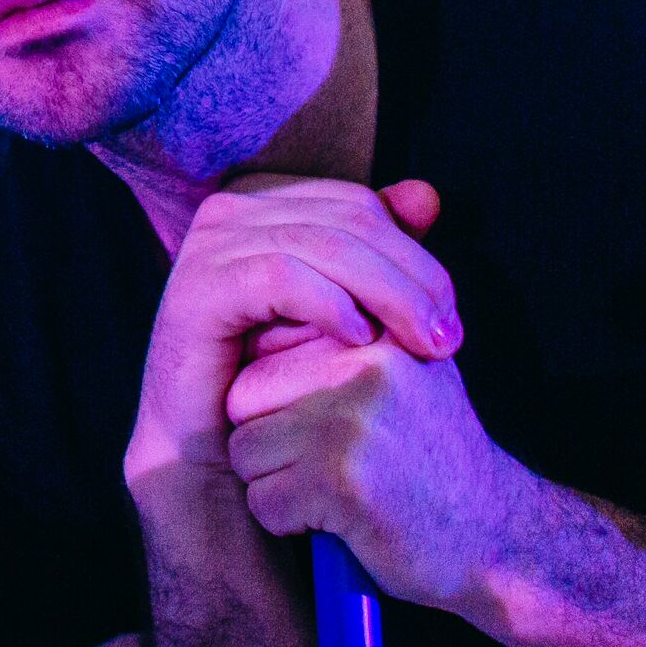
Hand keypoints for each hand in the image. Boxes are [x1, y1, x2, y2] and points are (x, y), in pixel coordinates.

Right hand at [126, 177, 454, 501]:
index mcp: (264, 204)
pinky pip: (280, 278)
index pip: (359, 205)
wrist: (216, 451)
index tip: (449, 316)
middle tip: (449, 339)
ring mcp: (208, 246)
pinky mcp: (196, 288)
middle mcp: (230, 212)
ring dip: (387, 295)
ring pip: (323, 245)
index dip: (414, 256)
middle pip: (347, 219)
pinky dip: (329, 304)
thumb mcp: (347, 311)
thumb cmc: (282, 382)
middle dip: (411, 278)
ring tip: (422, 346)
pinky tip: (359, 341)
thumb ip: (382, 255)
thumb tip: (427, 195)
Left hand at [224, 323, 535, 612]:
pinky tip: (343, 522)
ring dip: (277, 485)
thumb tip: (254, 320)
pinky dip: (291, 524)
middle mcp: (362, 366)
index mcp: (373, 333)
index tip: (327, 428)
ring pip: (245, 452)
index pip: (262, 349)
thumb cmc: (437, 460)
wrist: (500, 537)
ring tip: (338, 492)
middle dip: (269, 442)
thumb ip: (342, 341)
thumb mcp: (407, 374)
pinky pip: (262, 502)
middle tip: (328, 466)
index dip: (279, 401)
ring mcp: (350, 421)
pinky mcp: (340, 480)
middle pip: (241, 399)